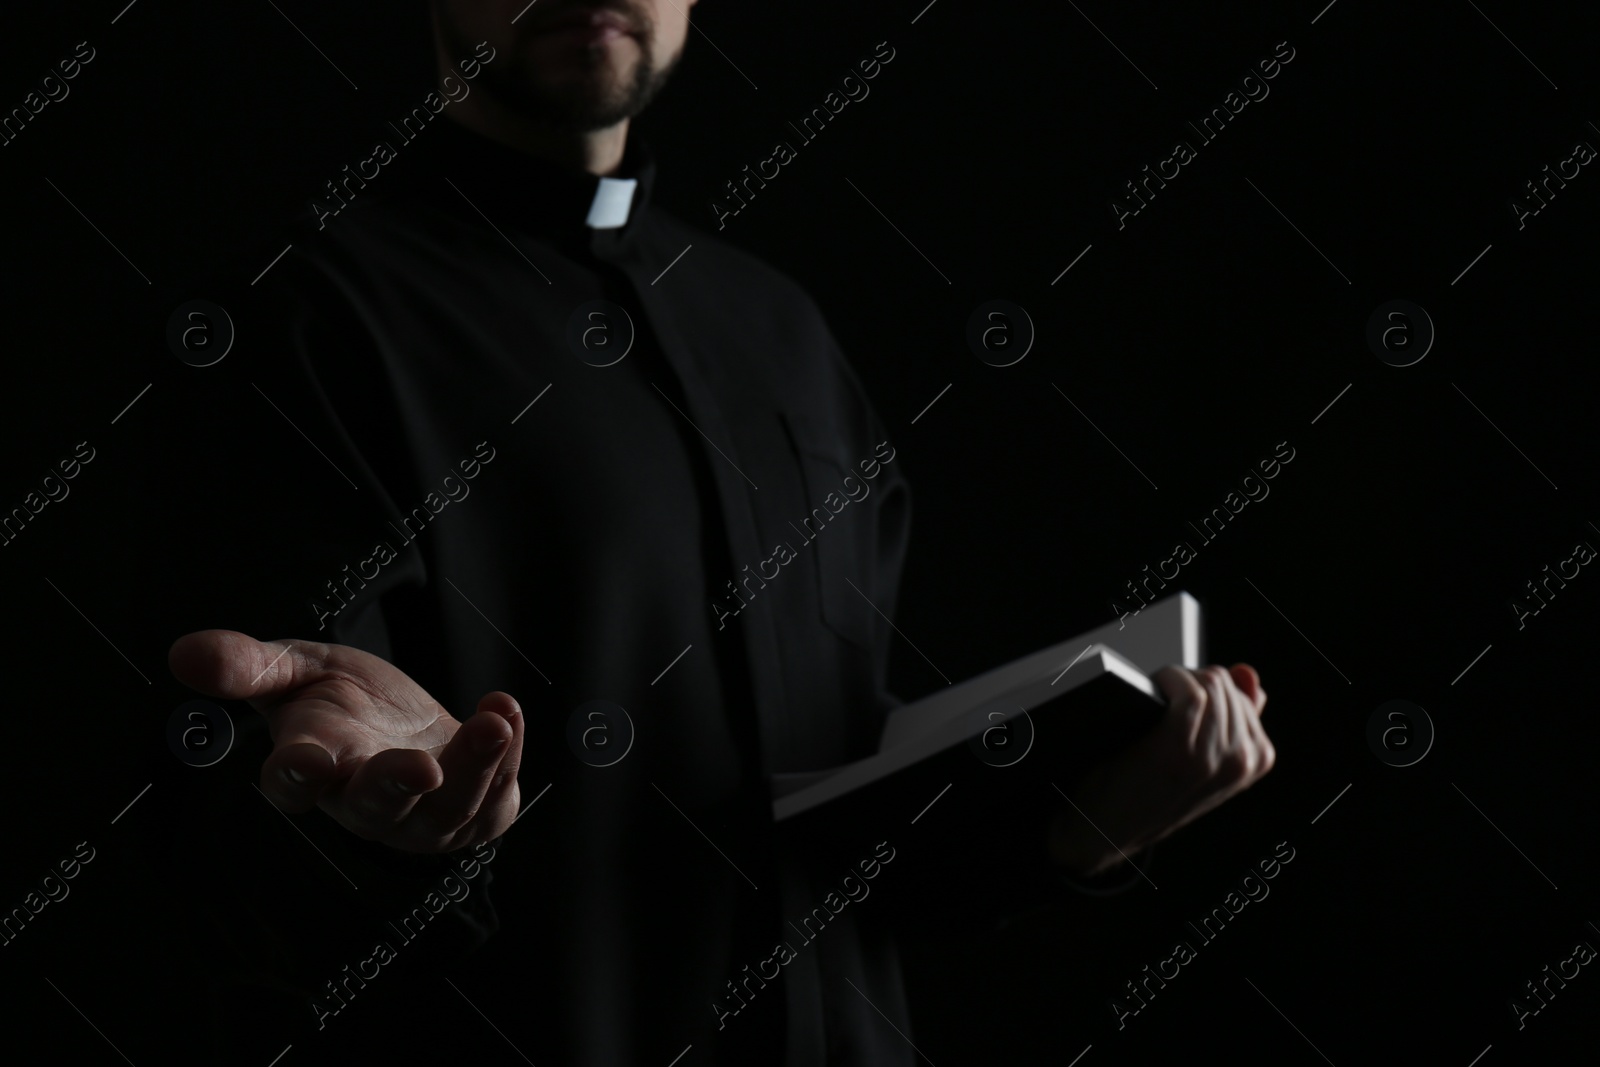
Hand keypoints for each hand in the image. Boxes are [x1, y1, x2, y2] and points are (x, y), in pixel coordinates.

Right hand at [169, 630, 523, 853]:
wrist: (407, 724)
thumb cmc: (341, 701)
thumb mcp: (296, 670)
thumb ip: (248, 666)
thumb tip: (184, 652)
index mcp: (313, 767)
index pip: (295, 784)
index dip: (300, 776)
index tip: (309, 761)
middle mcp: (366, 800)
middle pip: (378, 807)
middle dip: (397, 788)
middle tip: (421, 767)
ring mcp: (423, 814)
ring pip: (448, 807)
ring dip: (475, 767)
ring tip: (494, 722)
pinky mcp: (474, 811)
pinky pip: (495, 795)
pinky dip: (509, 753)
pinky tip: (506, 710)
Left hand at [1047, 663, 1272, 877]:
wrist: (1107, 826)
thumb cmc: (1149, 788)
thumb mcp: (1204, 758)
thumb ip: (1233, 717)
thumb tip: (1247, 674)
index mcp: (1257, 760)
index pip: (1244, 695)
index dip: (1206, 689)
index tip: (1180, 699)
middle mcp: (1243, 761)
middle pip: (1225, 684)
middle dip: (1191, 681)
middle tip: (1163, 698)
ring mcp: (1214, 757)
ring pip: (1210, 684)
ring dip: (1177, 679)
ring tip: (1156, 696)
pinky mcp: (1181, 749)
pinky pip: (1190, 693)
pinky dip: (1169, 681)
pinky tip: (1154, 689)